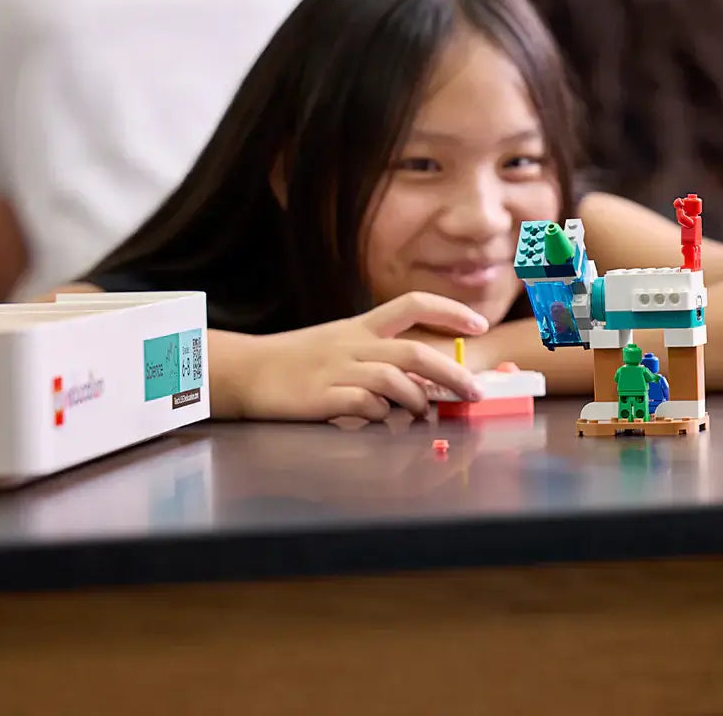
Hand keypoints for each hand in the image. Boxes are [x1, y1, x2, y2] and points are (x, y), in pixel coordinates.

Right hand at [236, 292, 488, 421]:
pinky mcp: (322, 396)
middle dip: (453, 373)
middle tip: (474, 392)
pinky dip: (381, 414)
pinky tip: (380, 419)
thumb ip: (378, 356)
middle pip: (416, 351)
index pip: (412, 304)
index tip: (479, 324)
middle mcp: (353, 343)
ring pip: (396, 378)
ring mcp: (338, 369)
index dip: (450, 310)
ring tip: (423, 412)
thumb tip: (423, 379)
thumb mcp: (338, 344)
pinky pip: (366, 404)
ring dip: (418, 399)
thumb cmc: (296, 362)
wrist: (243, 371)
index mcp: (360, 326)